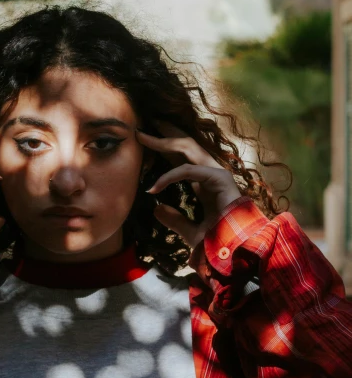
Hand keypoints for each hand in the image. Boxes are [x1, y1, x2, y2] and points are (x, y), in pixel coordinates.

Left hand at [136, 121, 241, 248]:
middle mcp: (210, 174)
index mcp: (205, 183)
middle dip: (165, 132)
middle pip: (186, 145)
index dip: (163, 149)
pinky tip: (154, 187)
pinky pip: (188, 171)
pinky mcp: (219, 178)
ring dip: (163, 140)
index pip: (182, 158)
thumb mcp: (189, 231)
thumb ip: (174, 220)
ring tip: (143, 135)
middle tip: (144, 125)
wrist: (235, 252)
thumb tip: (157, 209)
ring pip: (187, 148)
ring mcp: (216, 173)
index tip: (143, 144)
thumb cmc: (218, 243)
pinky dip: (169, 176)